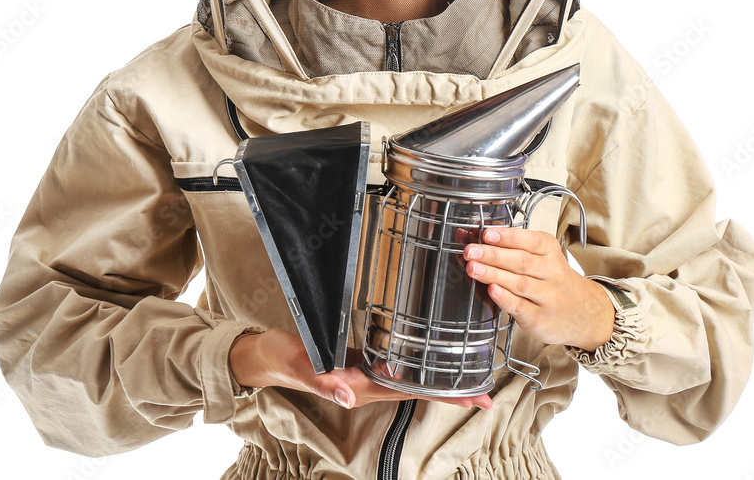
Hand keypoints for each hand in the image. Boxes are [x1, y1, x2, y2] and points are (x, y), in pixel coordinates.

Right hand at [229, 328, 492, 410]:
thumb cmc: (282, 358)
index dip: (445, 394)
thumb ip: (323, 380)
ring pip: (411, 378)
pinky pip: (396, 365)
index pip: (412, 391)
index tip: (475, 397)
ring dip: (439, 378)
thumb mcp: (300, 365)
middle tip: (487, 392)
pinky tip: (430, 355)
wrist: (266, 356)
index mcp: (361, 386)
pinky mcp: (361, 360)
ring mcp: (366, 374)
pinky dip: (417, 361)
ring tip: (469, 375)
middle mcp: (369, 383)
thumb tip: (349, 395)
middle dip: (453, 391)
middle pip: (420, 388)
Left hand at [463, 228, 614, 351]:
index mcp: (550, 252)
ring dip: (493, 275)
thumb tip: (481, 237)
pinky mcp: (540, 319)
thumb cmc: (554, 281)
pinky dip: (505, 298)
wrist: (584, 314)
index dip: (508, 237)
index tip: (487, 234)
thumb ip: (514, 247)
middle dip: (492, 255)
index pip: (531, 241)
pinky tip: (491, 290)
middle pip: (521, 262)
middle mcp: (552, 273)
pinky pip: (521, 307)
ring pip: (520, 283)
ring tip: (472, 268)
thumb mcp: (543, 257)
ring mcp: (548, 297)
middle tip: (470, 250)